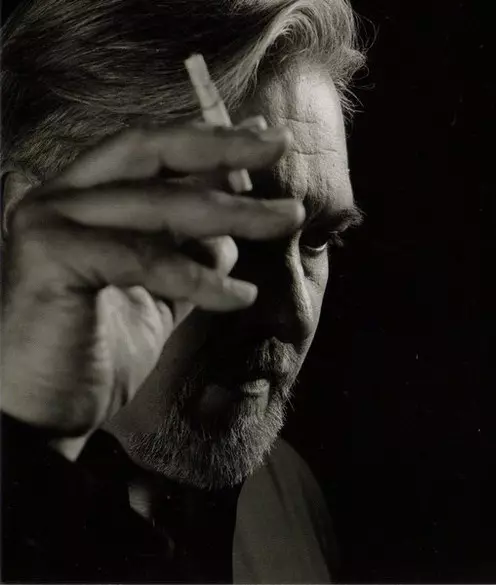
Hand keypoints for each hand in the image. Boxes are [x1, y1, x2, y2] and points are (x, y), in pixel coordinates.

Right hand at [1, 121, 302, 443]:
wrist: (43, 415)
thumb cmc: (98, 352)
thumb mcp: (160, 294)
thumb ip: (189, 255)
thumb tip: (232, 232)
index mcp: (86, 200)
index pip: (155, 153)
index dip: (213, 141)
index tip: (265, 138)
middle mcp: (62, 197)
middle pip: (153, 151)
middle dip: (223, 146)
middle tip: (280, 145)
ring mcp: (49, 221)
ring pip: (160, 205)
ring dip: (235, 213)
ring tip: (288, 218)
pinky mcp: (50, 256)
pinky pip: (144, 259)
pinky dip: (199, 278)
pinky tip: (242, 296)